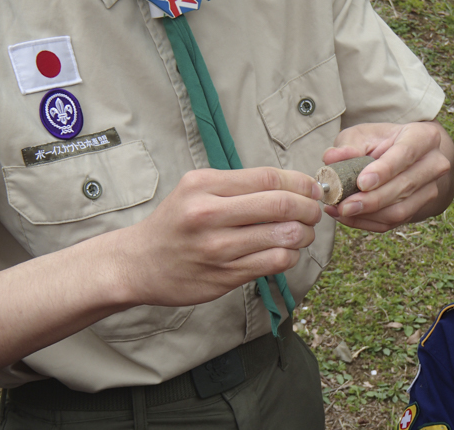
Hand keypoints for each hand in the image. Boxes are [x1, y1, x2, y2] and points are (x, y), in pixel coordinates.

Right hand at [116, 167, 323, 306]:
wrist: (139, 263)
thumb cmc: (174, 223)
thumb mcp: (194, 189)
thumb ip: (237, 185)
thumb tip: (291, 185)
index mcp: (204, 185)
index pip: (268, 178)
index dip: (300, 182)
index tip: (313, 188)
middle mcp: (209, 214)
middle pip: (280, 204)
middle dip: (309, 207)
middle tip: (315, 211)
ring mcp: (218, 248)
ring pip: (283, 236)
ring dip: (304, 234)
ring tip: (303, 233)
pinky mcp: (225, 275)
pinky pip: (274, 262)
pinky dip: (291, 255)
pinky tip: (287, 251)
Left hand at [321, 120, 453, 231]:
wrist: (404, 156)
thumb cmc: (380, 142)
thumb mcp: (362, 136)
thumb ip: (347, 146)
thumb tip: (331, 158)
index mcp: (423, 137)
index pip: (406, 154)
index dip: (385, 170)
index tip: (362, 182)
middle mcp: (433, 164)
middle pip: (404, 186)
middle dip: (371, 200)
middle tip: (344, 205)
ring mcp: (429, 189)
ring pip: (400, 210)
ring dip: (367, 215)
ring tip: (339, 210)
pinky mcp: (418, 209)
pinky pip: (392, 222)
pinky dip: (366, 222)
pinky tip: (346, 216)